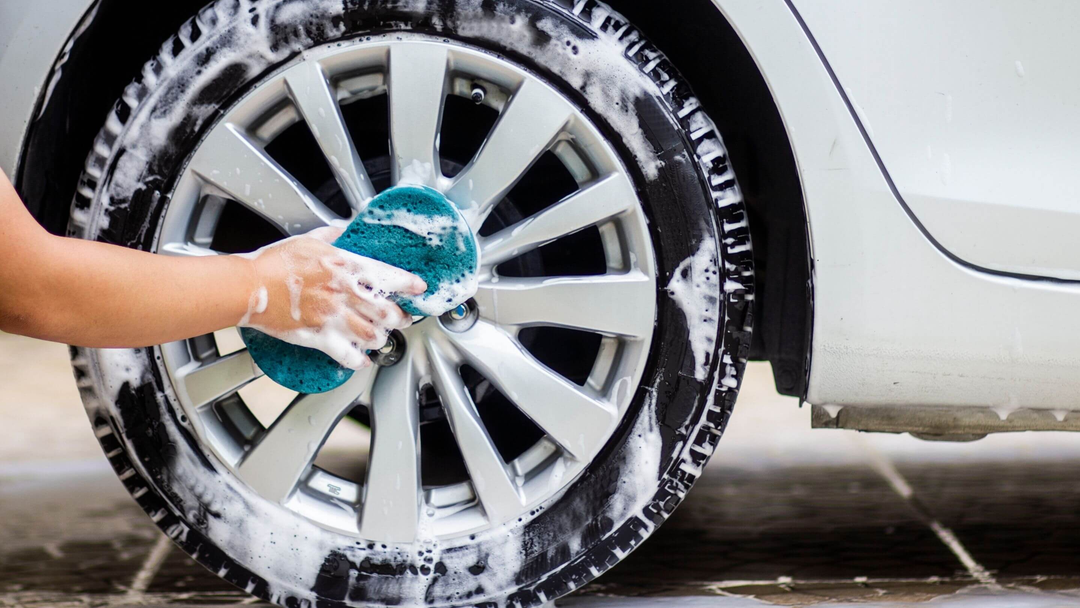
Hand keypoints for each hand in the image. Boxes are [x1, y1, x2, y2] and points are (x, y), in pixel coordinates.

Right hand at [237, 227, 425, 369]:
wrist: (249, 286)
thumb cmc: (275, 263)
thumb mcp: (309, 240)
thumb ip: (332, 236)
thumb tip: (345, 229)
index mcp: (345, 267)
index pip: (389, 277)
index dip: (410, 285)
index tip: (419, 289)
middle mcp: (344, 293)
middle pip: (388, 312)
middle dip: (401, 318)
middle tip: (402, 319)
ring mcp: (333, 317)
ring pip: (373, 336)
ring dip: (381, 338)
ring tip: (381, 337)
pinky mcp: (318, 337)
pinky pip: (347, 355)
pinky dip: (358, 360)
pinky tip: (361, 360)